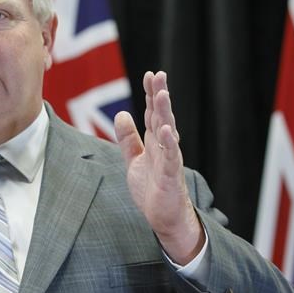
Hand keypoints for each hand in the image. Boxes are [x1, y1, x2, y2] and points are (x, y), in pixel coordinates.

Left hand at [114, 71, 203, 264]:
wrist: (163, 218)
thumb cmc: (152, 188)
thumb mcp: (134, 160)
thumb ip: (128, 139)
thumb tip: (122, 114)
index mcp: (155, 142)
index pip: (152, 113)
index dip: (151, 94)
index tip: (150, 75)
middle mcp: (164, 147)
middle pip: (162, 116)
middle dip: (160, 96)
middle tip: (159, 75)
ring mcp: (169, 160)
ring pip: (168, 132)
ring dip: (165, 113)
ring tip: (163, 94)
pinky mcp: (171, 176)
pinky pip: (171, 157)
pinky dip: (170, 143)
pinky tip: (168, 130)